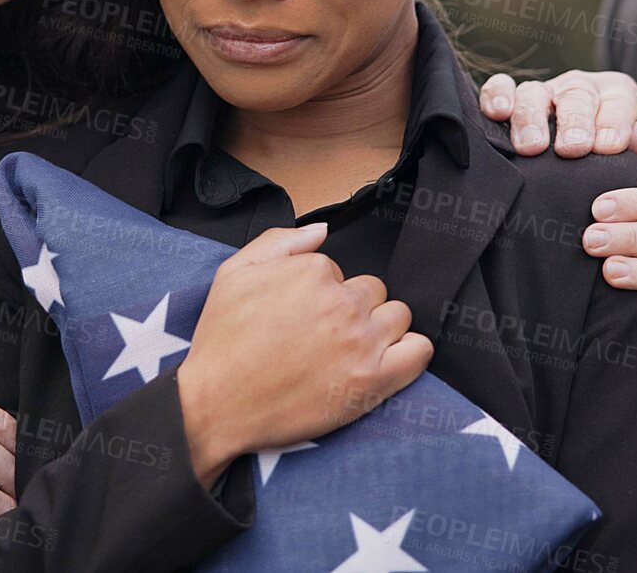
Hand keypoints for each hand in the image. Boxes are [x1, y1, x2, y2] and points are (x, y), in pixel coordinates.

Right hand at [175, 224, 431, 487]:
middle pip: (373, 291)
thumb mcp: (234, 273)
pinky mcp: (372, 381)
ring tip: (349, 349)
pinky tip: (387, 359)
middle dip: (352, 308)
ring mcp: (361, 342)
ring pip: (398, 316)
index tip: (301, 316)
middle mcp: (342, 303)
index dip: (320, 293)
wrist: (217, 404)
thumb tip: (322, 232)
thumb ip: (280, 242)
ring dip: (380, 328)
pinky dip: (410, 351)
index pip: (339, 271)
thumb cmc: (222, 341)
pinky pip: (419, 351)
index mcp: (313, 272)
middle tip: (323, 335)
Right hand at [479, 70, 636, 157]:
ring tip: (532, 148)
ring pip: (534, 93)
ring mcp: (542, 94)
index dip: (613, 123)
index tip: (610, 147)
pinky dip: (496, 96)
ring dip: (532, 119)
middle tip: (572, 149)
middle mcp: (578, 89)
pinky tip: (496, 114)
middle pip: (575, 96)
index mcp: (617, 95)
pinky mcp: (510, 100)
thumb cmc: (621, 167)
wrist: (584, 168)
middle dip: (574, 123)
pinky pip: (499, 88)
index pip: (617, 102)